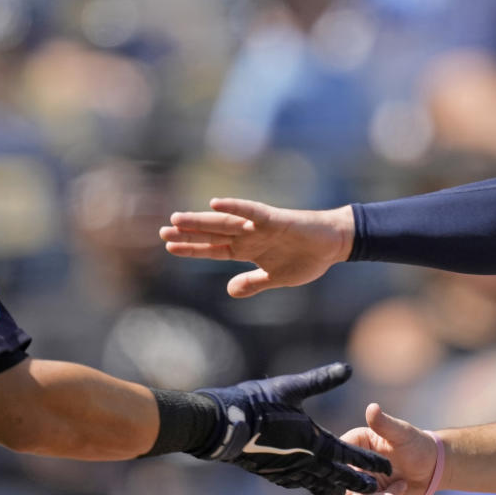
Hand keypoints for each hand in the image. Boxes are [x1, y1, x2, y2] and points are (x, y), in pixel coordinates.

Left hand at [159, 198, 352, 296]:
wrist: (333, 245)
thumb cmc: (307, 258)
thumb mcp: (276, 278)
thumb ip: (253, 283)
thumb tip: (230, 290)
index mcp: (248, 250)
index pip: (214, 249)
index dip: (192, 248)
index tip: (169, 247)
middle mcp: (249, 236)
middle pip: (213, 234)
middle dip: (188, 234)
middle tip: (161, 232)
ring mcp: (260, 227)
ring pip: (225, 222)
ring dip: (201, 221)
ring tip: (177, 219)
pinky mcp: (275, 219)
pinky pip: (252, 212)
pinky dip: (234, 208)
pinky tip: (215, 204)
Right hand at [194, 362, 390, 494]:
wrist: (222, 425)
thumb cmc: (257, 402)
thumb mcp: (292, 387)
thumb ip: (322, 380)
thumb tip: (348, 368)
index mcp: (313, 440)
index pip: (348, 454)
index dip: (369, 461)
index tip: (387, 467)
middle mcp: (303, 460)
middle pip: (337, 476)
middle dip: (357, 481)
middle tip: (377, 489)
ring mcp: (286, 470)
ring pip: (316, 483)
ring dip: (333, 486)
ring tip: (344, 492)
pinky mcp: (271, 473)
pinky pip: (296, 483)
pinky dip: (308, 484)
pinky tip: (308, 483)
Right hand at [340, 403, 441, 494]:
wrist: (433, 466)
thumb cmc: (416, 443)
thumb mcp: (401, 432)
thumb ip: (384, 423)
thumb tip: (372, 407)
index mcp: (357, 443)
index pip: (339, 453)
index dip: (339, 463)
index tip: (348, 472)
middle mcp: (356, 464)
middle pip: (343, 480)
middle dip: (353, 490)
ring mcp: (364, 482)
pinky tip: (401, 488)